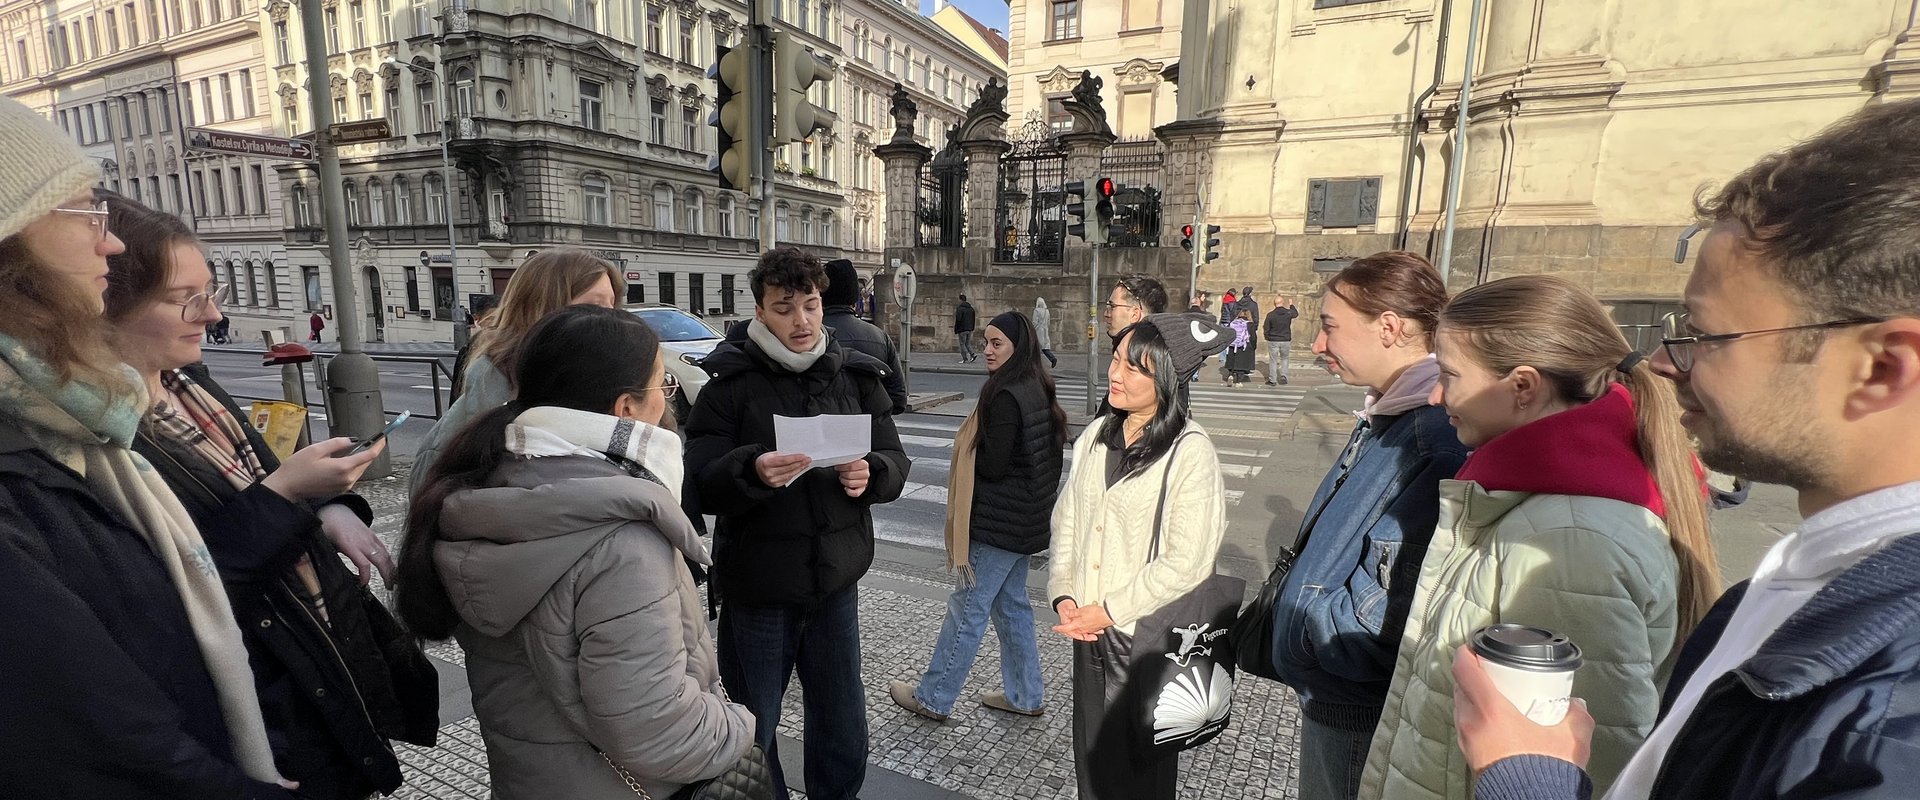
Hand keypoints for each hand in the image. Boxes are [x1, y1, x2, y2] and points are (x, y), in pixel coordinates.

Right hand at [260, 437, 381, 501]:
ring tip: (362, 448)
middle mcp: (347, 479)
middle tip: (375, 441)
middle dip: (371, 452)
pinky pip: (352, 476)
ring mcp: (344, 486)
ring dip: (362, 460)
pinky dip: (353, 467)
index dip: (377, 445)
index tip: (382, 438)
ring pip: (359, 471)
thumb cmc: (297, 468)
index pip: (368, 456)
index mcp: (343, 468)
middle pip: (365, 464)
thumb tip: (352, 441)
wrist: (287, 487)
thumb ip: (337, 443)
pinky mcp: (339, 490)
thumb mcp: (316, 449)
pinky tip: (348, 460)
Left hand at [318, 504, 390, 586]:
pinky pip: (384, 549)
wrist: (335, 510)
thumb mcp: (327, 545)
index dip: (365, 576)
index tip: (363, 584)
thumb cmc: (328, 528)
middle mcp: (363, 541)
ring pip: (385, 554)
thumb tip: (336, 575)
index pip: (363, 564)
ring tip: (395, 581)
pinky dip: (389, 559)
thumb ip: (333, 559)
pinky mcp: (373, 536)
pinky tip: (392, 568)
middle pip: (381, 560)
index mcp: (349, 544)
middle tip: (390, 587)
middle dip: (388, 574)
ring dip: (392, 568)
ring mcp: (370, 538)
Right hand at [754, 452, 812, 487]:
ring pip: (790, 474)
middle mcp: (769, 473)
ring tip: (805, 464)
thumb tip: (796, 456)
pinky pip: (788, 478)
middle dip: (800, 463)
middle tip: (808, 459)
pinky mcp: (776, 485)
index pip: (785, 460)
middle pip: (789, 468)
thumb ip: (783, 455)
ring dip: (799, 468)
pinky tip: (799, 469)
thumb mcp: (771, 454)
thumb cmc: (765, 461)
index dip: (795, 458)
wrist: (756, 471)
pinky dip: (794, 473)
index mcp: (767, 463)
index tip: (803, 456)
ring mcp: (772, 480)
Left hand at [834, 458, 869, 496]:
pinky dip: (849, 491)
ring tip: (842, 478)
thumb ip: (847, 461)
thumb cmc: (853, 467)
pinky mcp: (862, 489)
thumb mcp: (851, 461)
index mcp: (864, 464)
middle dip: (842, 474)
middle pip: (849, 475)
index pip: (851, 466)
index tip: (837, 467)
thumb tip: (838, 462)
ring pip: (850, 483)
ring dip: (843, 481)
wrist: (858, 472)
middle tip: (841, 472)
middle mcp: (866, 473)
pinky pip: (855, 493)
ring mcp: (865, 482)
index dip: (842, 467)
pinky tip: (846, 488)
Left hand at [1052, 602, 1111, 641]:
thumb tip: (1067, 613)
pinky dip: (1084, 629)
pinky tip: (1086, 626)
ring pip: (1080, 632)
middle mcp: (1083, 629)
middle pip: (1072, 632)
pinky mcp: (1095, 629)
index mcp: (1077, 625)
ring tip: (1074, 627)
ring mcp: (1089, 630)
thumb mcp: (1081, 610)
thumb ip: (1073, 613)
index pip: (1065, 628)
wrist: (1107, 615)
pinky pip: (1087, 631)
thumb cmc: (1095, 613)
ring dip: (1076, 630)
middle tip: (1063, 628)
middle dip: (1067, 630)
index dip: (1058, 628)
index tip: (1054, 628)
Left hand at [1452, 645, 1593, 772]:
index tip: (1474, 648)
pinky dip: (1474, 719)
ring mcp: (1466, 741)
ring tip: (1492, 697)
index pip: (1465, 671)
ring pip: (1461, 709)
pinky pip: (1465, 728)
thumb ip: (1575, 715)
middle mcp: (1471, 722)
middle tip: (1489, 673)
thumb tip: (1576, 704)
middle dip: (1471, 677)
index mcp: (1490, 710)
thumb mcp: (1571, 737)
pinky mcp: (1469, 757)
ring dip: (1471, 698)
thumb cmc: (1546, 767)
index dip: (1466, 655)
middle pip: (1460, 688)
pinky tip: (1494, 723)